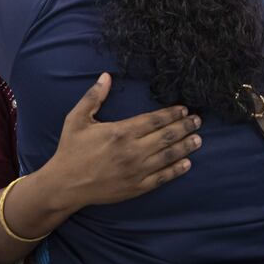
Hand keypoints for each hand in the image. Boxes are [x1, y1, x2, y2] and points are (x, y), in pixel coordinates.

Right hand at [42, 72, 201, 211]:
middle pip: (166, 136)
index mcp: (120, 132)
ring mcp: (136, 170)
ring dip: (185, 146)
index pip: (154, 120)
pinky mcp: (137, 187)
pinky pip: (162, 177)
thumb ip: (93, 97)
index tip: (184, 109)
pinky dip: (176, 170)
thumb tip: (106, 76)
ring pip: (168, 156)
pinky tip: (187, 163)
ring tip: (198, 139)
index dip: (171, 114)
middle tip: (198, 121)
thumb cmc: (70, 149)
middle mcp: (132, 151)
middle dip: (184, 127)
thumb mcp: (76, 119)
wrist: (65, 185)